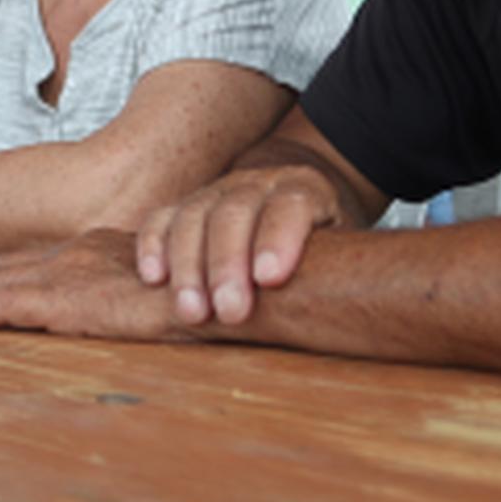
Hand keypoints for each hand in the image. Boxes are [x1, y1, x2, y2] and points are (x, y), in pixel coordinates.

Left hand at [0, 229, 191, 340]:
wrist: (225, 281)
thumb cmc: (207, 287)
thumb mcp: (161, 281)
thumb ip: (133, 287)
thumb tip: (125, 300)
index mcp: (97, 248)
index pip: (36, 260)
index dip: (1, 272)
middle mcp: (76, 253)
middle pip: (8, 267)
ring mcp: (70, 272)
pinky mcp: (70, 297)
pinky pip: (8, 304)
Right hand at [137, 165, 346, 325]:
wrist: (296, 205)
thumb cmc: (325, 245)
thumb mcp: (346, 252)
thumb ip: (338, 272)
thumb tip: (342, 317)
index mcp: (306, 188)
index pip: (291, 205)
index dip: (279, 239)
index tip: (270, 278)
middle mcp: (258, 183)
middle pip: (236, 212)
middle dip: (228, 263)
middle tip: (229, 310)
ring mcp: (218, 191)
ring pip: (194, 216)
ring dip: (189, 266)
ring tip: (192, 312)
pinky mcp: (187, 206)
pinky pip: (163, 219)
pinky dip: (154, 246)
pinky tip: (154, 278)